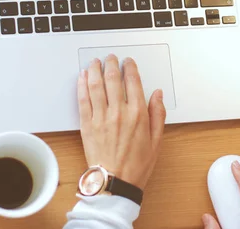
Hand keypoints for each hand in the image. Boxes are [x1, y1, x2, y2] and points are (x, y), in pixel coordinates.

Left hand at [77, 55, 165, 189]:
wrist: (115, 182)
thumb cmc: (136, 165)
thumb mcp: (156, 140)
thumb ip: (158, 114)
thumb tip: (158, 94)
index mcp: (137, 114)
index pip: (133, 81)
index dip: (130, 67)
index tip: (127, 62)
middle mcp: (118, 112)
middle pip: (113, 79)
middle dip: (111, 64)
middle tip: (110, 58)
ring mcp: (101, 117)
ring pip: (96, 85)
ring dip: (94, 70)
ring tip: (94, 62)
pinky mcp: (87, 124)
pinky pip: (83, 100)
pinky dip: (82, 86)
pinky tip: (82, 77)